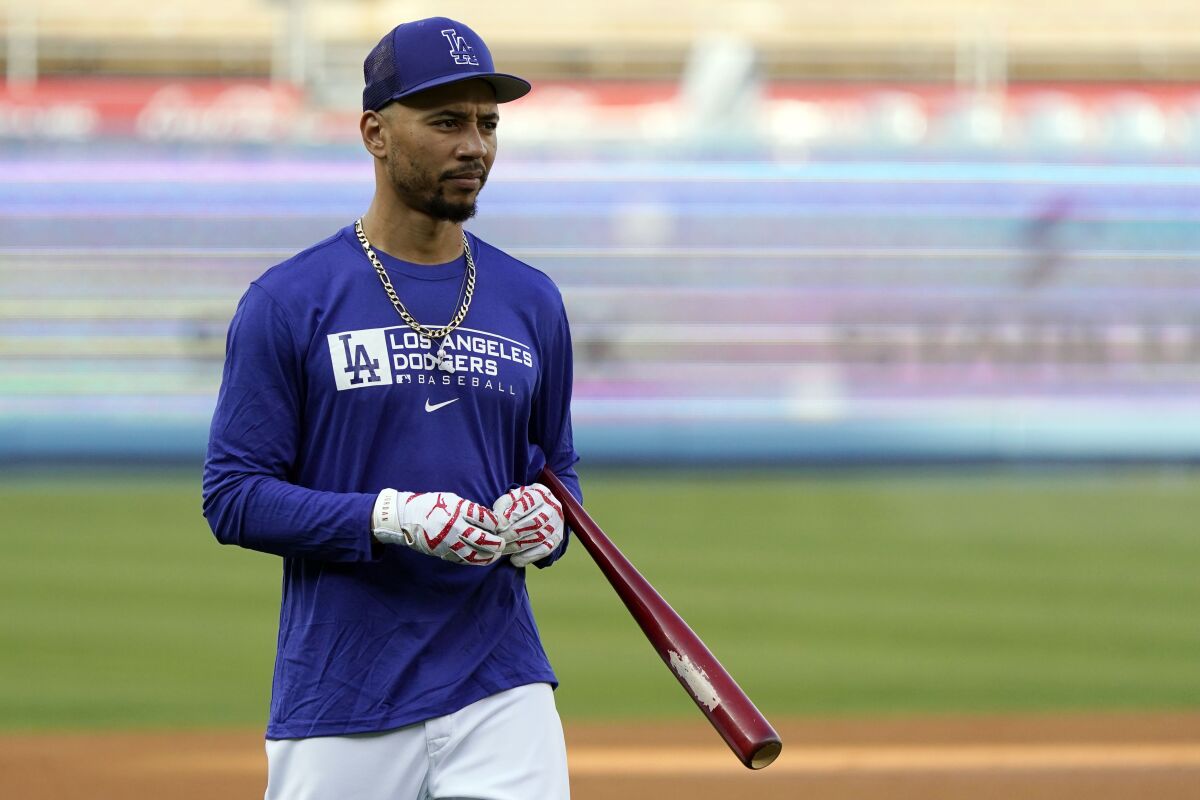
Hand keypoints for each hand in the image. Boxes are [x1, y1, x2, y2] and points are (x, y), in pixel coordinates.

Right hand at [373, 490, 503, 565]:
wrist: (405, 517)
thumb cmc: (430, 505)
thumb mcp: (451, 499)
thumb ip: (469, 509)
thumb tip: (488, 519)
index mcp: (458, 510)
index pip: (485, 519)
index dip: (496, 523)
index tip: (500, 525)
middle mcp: (455, 527)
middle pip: (483, 539)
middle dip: (497, 543)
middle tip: (503, 543)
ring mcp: (448, 542)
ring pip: (474, 554)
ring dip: (488, 556)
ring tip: (495, 555)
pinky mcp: (442, 552)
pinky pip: (462, 559)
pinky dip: (474, 561)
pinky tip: (481, 559)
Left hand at [493, 483, 563, 566]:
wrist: (544, 509)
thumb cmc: (523, 503)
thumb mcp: (513, 498)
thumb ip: (503, 505)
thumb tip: (496, 521)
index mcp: (540, 493)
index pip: (525, 505)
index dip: (509, 518)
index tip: (497, 527)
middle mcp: (552, 507)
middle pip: (533, 523)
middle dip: (512, 534)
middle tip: (498, 540)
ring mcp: (557, 524)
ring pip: (538, 538)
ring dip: (517, 547)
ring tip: (503, 550)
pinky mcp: (557, 539)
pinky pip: (544, 551)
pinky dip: (527, 557)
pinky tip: (514, 559)